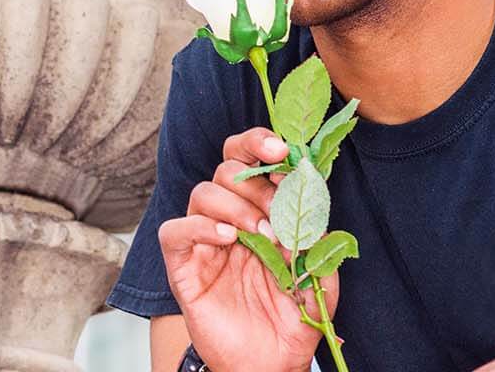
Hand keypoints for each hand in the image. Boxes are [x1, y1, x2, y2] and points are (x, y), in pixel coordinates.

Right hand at [159, 127, 339, 371]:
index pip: (251, 161)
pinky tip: (225, 237)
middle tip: (276, 211)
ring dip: (234, 206)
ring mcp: (205, 242)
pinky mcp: (183, 266)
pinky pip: (174, 231)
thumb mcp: (320, 278)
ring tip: (258, 236)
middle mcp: (230, 220)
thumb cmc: (293, 320)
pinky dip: (198, 226)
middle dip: (255, 182)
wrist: (270, 363)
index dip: (260, 145)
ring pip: (203, 193)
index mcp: (262, 213)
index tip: (283, 149)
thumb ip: (318, 242)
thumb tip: (311, 205)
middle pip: (226, 169)